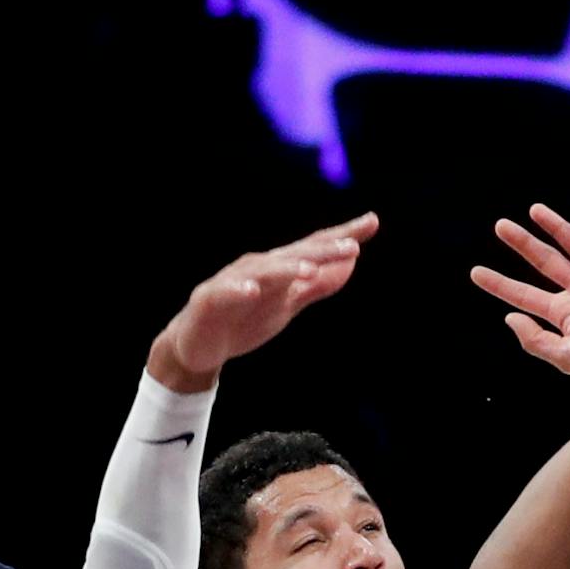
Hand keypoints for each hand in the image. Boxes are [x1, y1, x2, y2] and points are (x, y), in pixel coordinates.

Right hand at [151, 213, 379, 389]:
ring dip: (285, 269)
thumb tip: (351, 262)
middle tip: (351, 246)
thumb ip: (317, 284)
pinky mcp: (210, 301)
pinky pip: (225, 294)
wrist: (198, 347)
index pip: (314, 248)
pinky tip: (253, 291)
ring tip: (309, 269)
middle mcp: (257, 268)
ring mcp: (232, 283)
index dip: (342, 236)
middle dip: (322, 251)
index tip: (372, 222)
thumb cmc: (244, 319)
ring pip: (262, 272)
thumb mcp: (288, 303)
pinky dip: (238, 291)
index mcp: (278, 268)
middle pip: (294, 257)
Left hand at [470, 200, 569, 381]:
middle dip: (523, 243)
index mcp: (564, 312)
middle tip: (500, 226)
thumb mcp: (568, 358)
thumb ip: (536, 341)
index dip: (499, 284)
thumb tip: (509, 316)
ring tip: (534, 210)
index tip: (474, 272)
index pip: (524, 294)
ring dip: (555, 226)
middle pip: (545, 261)